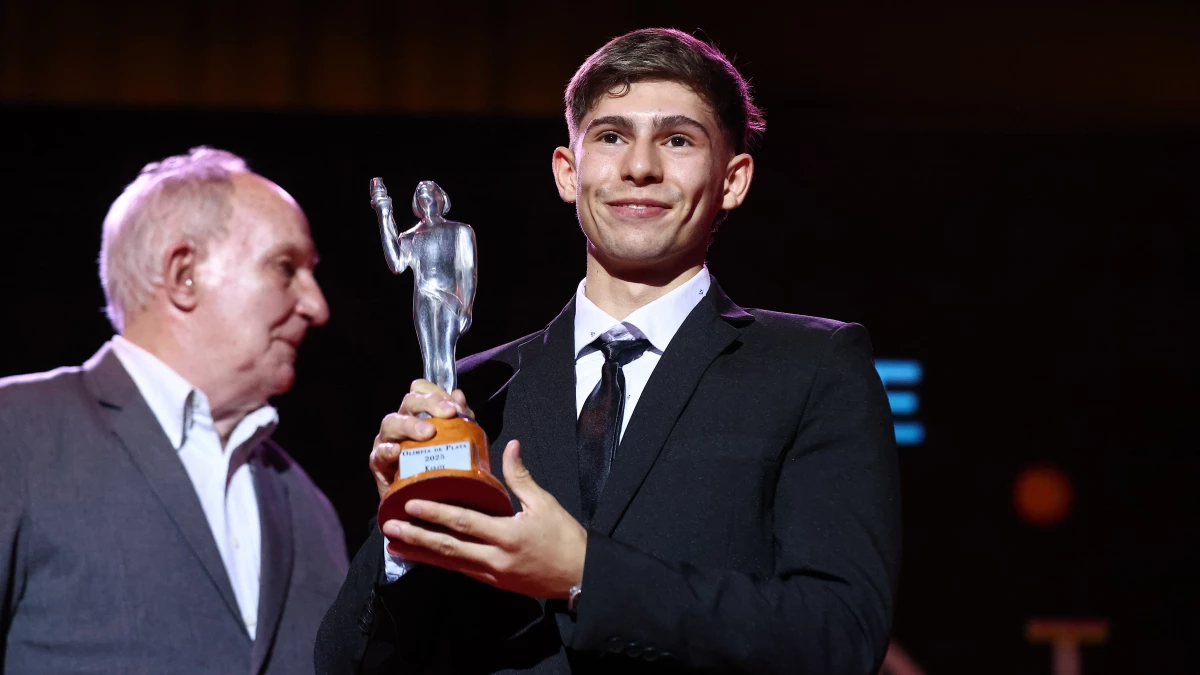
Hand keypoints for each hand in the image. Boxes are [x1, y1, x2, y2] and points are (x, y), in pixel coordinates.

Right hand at [370, 379, 474, 499]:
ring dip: (410, 425)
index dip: (436, 392)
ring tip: (428, 433)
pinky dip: (388, 451)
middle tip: (448, 413)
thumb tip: (458, 395)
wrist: (424, 501)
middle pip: (409, 401)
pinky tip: (398, 452)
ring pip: (391, 422)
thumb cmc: (439, 466)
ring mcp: (386, 441)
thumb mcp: (456, 441)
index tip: (454, 404)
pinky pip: (379, 454)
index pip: (421, 389)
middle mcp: (401, 422)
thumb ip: (461, 418)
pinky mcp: (378, 463)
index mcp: (419, 413)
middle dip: (429, 403)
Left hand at [382, 440, 586, 599]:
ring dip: (421, 553)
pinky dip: (440, 562)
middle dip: (416, 537)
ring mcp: (493, 574)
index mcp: (507, 534)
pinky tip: (424, 556)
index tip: (411, 504)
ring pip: (450, 563)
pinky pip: (461, 570)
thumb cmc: (565, 537)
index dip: (436, 513)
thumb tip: (511, 445)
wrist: (581, 576)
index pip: (464, 522)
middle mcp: (495, 558)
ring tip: (394, 545)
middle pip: (448, 547)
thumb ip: (521, 477)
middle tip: (390, 527)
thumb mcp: (545, 504)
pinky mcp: (495, 582)